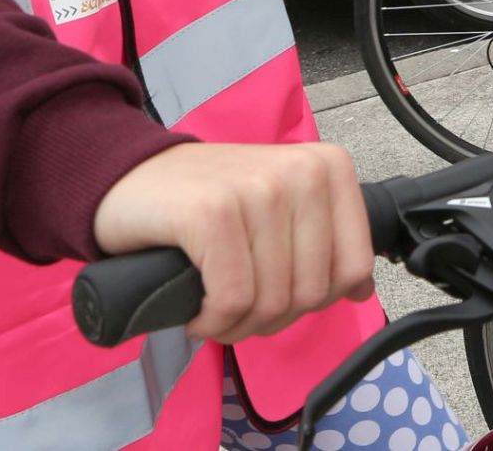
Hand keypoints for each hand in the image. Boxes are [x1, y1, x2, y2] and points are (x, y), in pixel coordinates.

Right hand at [92, 141, 374, 343]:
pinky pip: (232, 300)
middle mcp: (301, 171)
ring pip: (273, 302)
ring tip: (214, 299)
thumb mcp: (281, 208)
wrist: (131, 177)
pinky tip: (197, 306)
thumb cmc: (207, 200)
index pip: (354, 268)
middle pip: (311, 293)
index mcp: (328, 168)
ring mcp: (257, 189)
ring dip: (236, 323)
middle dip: (271, 315)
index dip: (315, 298)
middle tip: (236, 297)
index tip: (278, 286)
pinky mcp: (213, 213)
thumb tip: (361, 287)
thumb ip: (324, 241)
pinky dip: (211, 320)